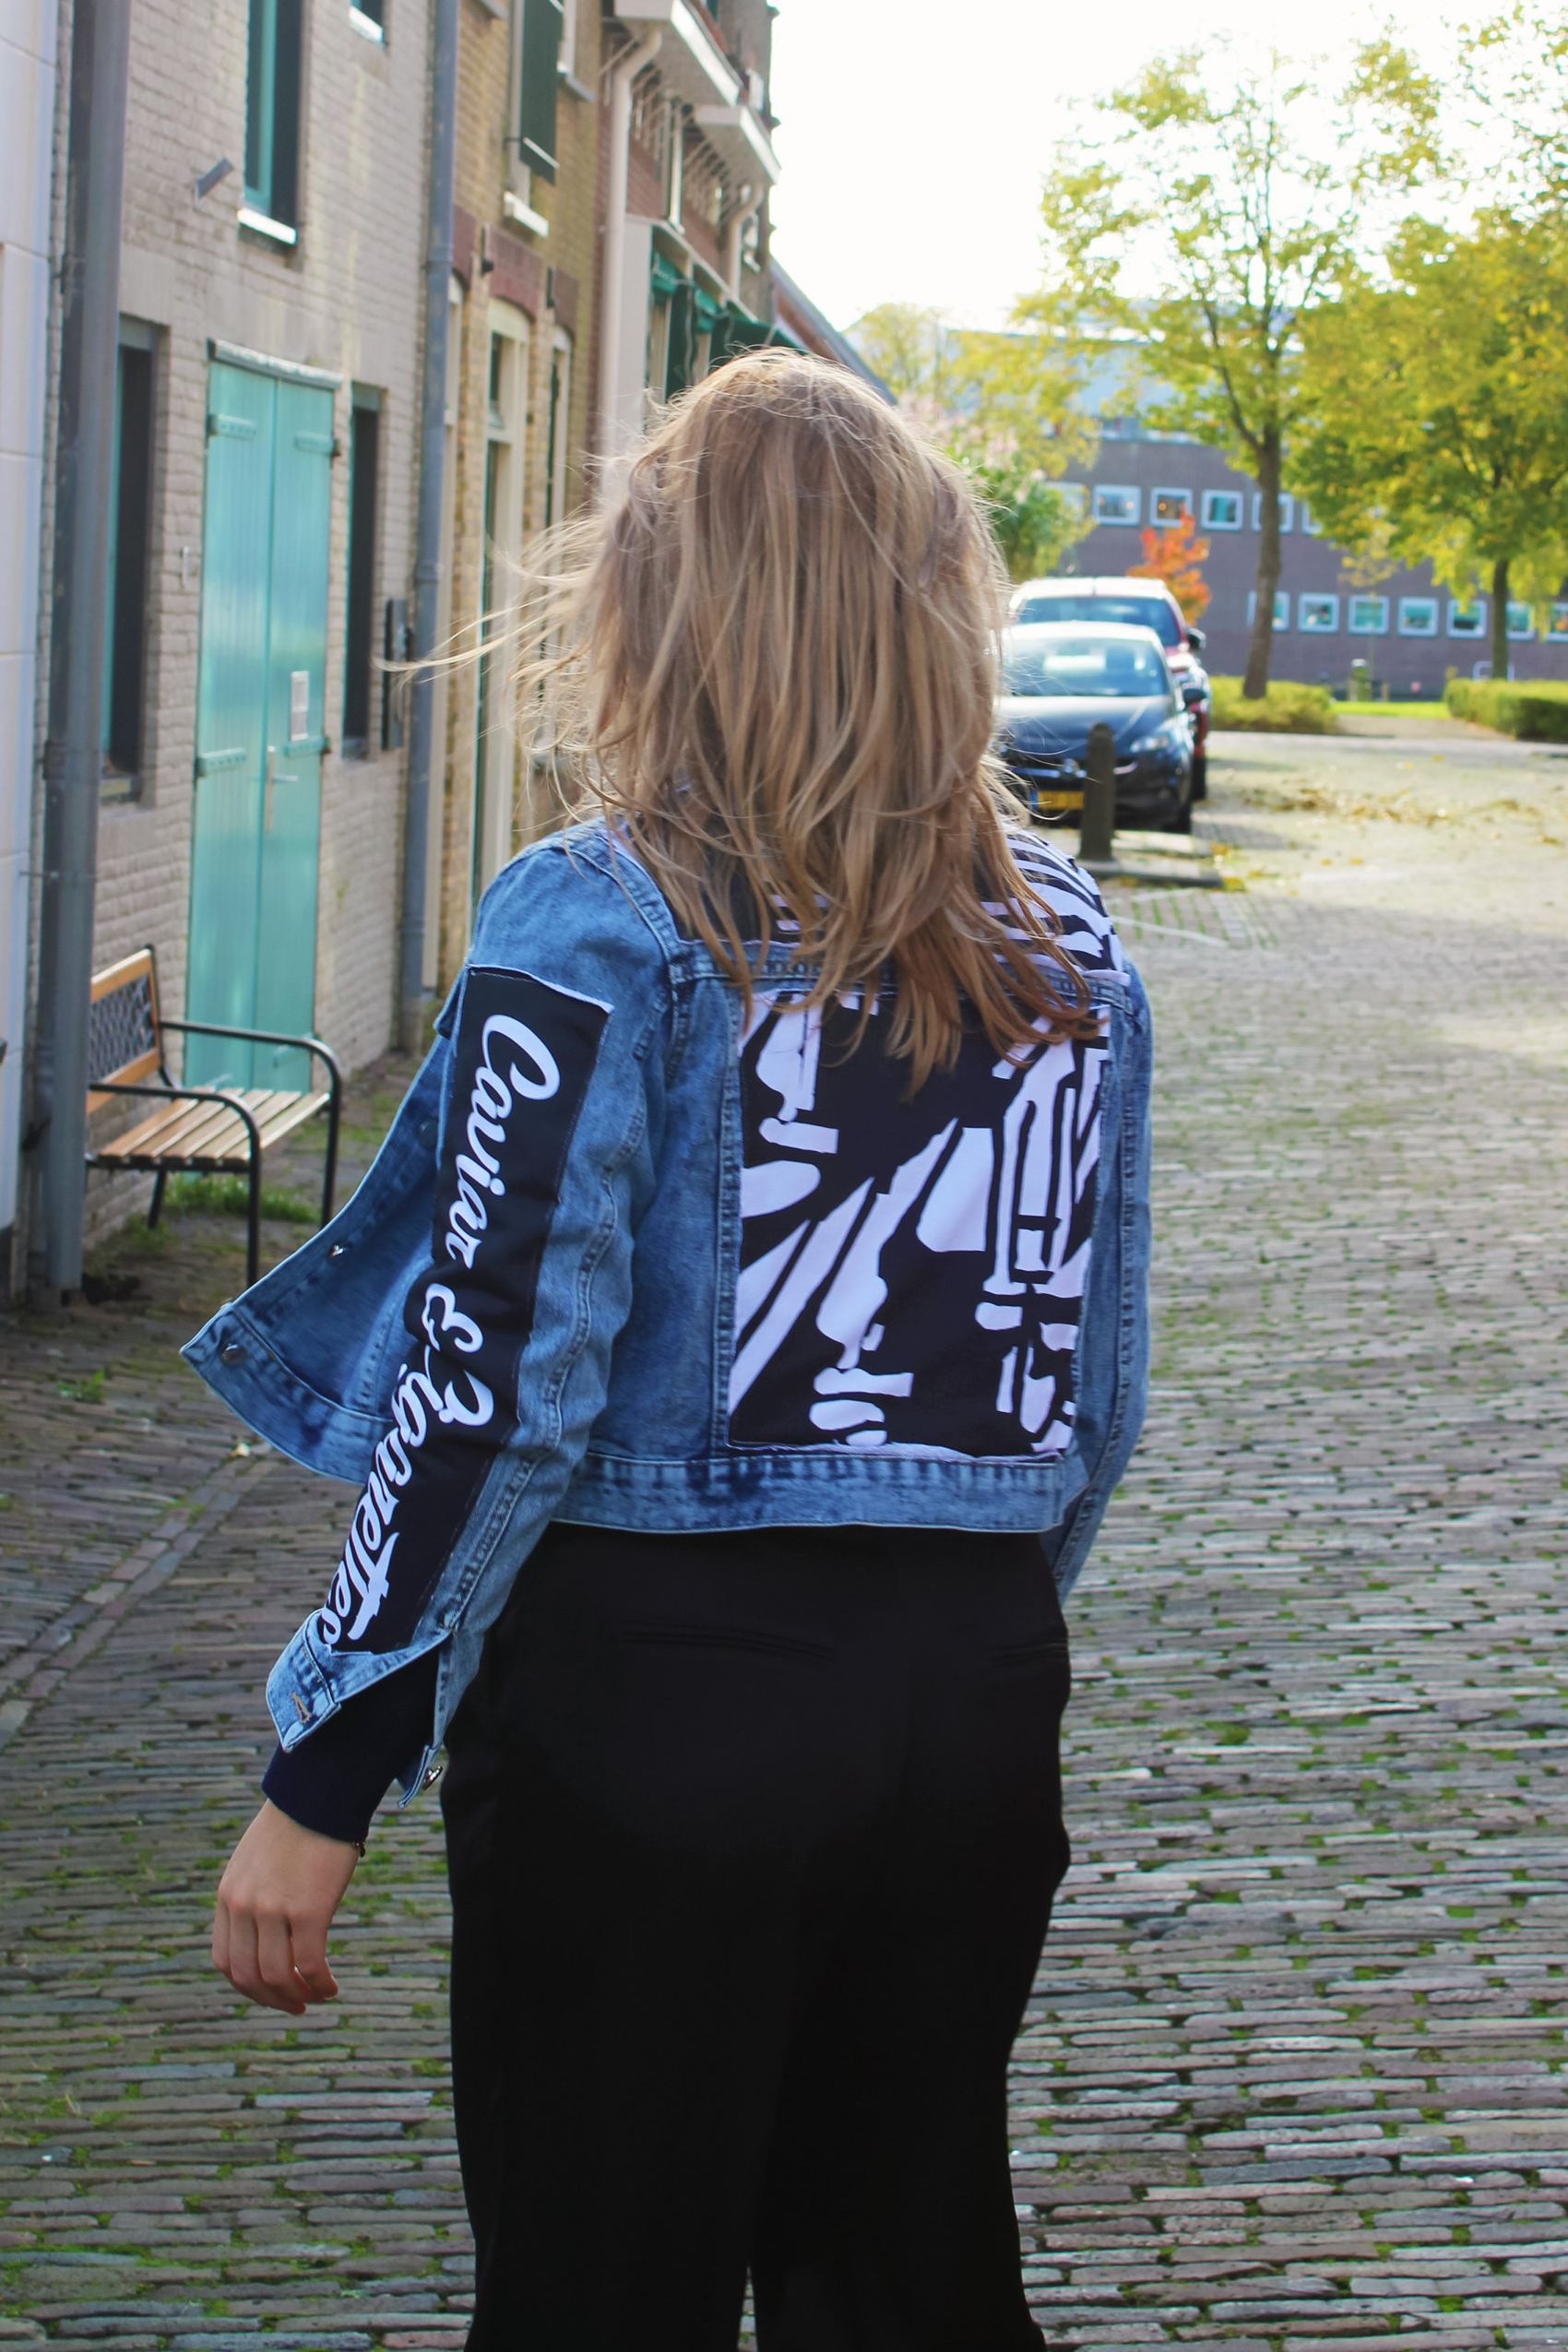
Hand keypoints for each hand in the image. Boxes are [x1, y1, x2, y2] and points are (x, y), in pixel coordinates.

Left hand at [212, 1800, 360, 2015]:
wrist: (319, 1795)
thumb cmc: (295, 1826)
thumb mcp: (255, 1863)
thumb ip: (251, 1897)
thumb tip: (263, 1934)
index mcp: (228, 1897)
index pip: (225, 1961)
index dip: (247, 1987)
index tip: (270, 1992)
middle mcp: (244, 1907)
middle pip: (248, 1976)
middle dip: (272, 1999)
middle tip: (296, 2006)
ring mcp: (273, 1910)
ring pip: (278, 1977)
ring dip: (298, 1996)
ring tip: (318, 1997)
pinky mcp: (308, 1910)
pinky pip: (309, 1964)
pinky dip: (320, 1984)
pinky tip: (332, 1986)